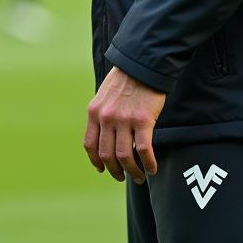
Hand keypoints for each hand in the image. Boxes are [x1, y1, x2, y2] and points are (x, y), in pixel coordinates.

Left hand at [83, 67, 164, 183]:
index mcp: (94, 112)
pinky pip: (144, 150)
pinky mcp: (143, 120)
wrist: (142, 65)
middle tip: (123, 177)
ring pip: (124, 156)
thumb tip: (106, 137)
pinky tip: (152, 168)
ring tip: (139, 177)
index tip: (102, 169)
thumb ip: (102, 115)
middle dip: (115, 171)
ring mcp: (124, 120)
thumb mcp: (104, 96)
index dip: (96, 161)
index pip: (90, 144)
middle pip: (106, 155)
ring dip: (132, 172)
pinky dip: (148, 163)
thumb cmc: (125, 81)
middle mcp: (106, 118)